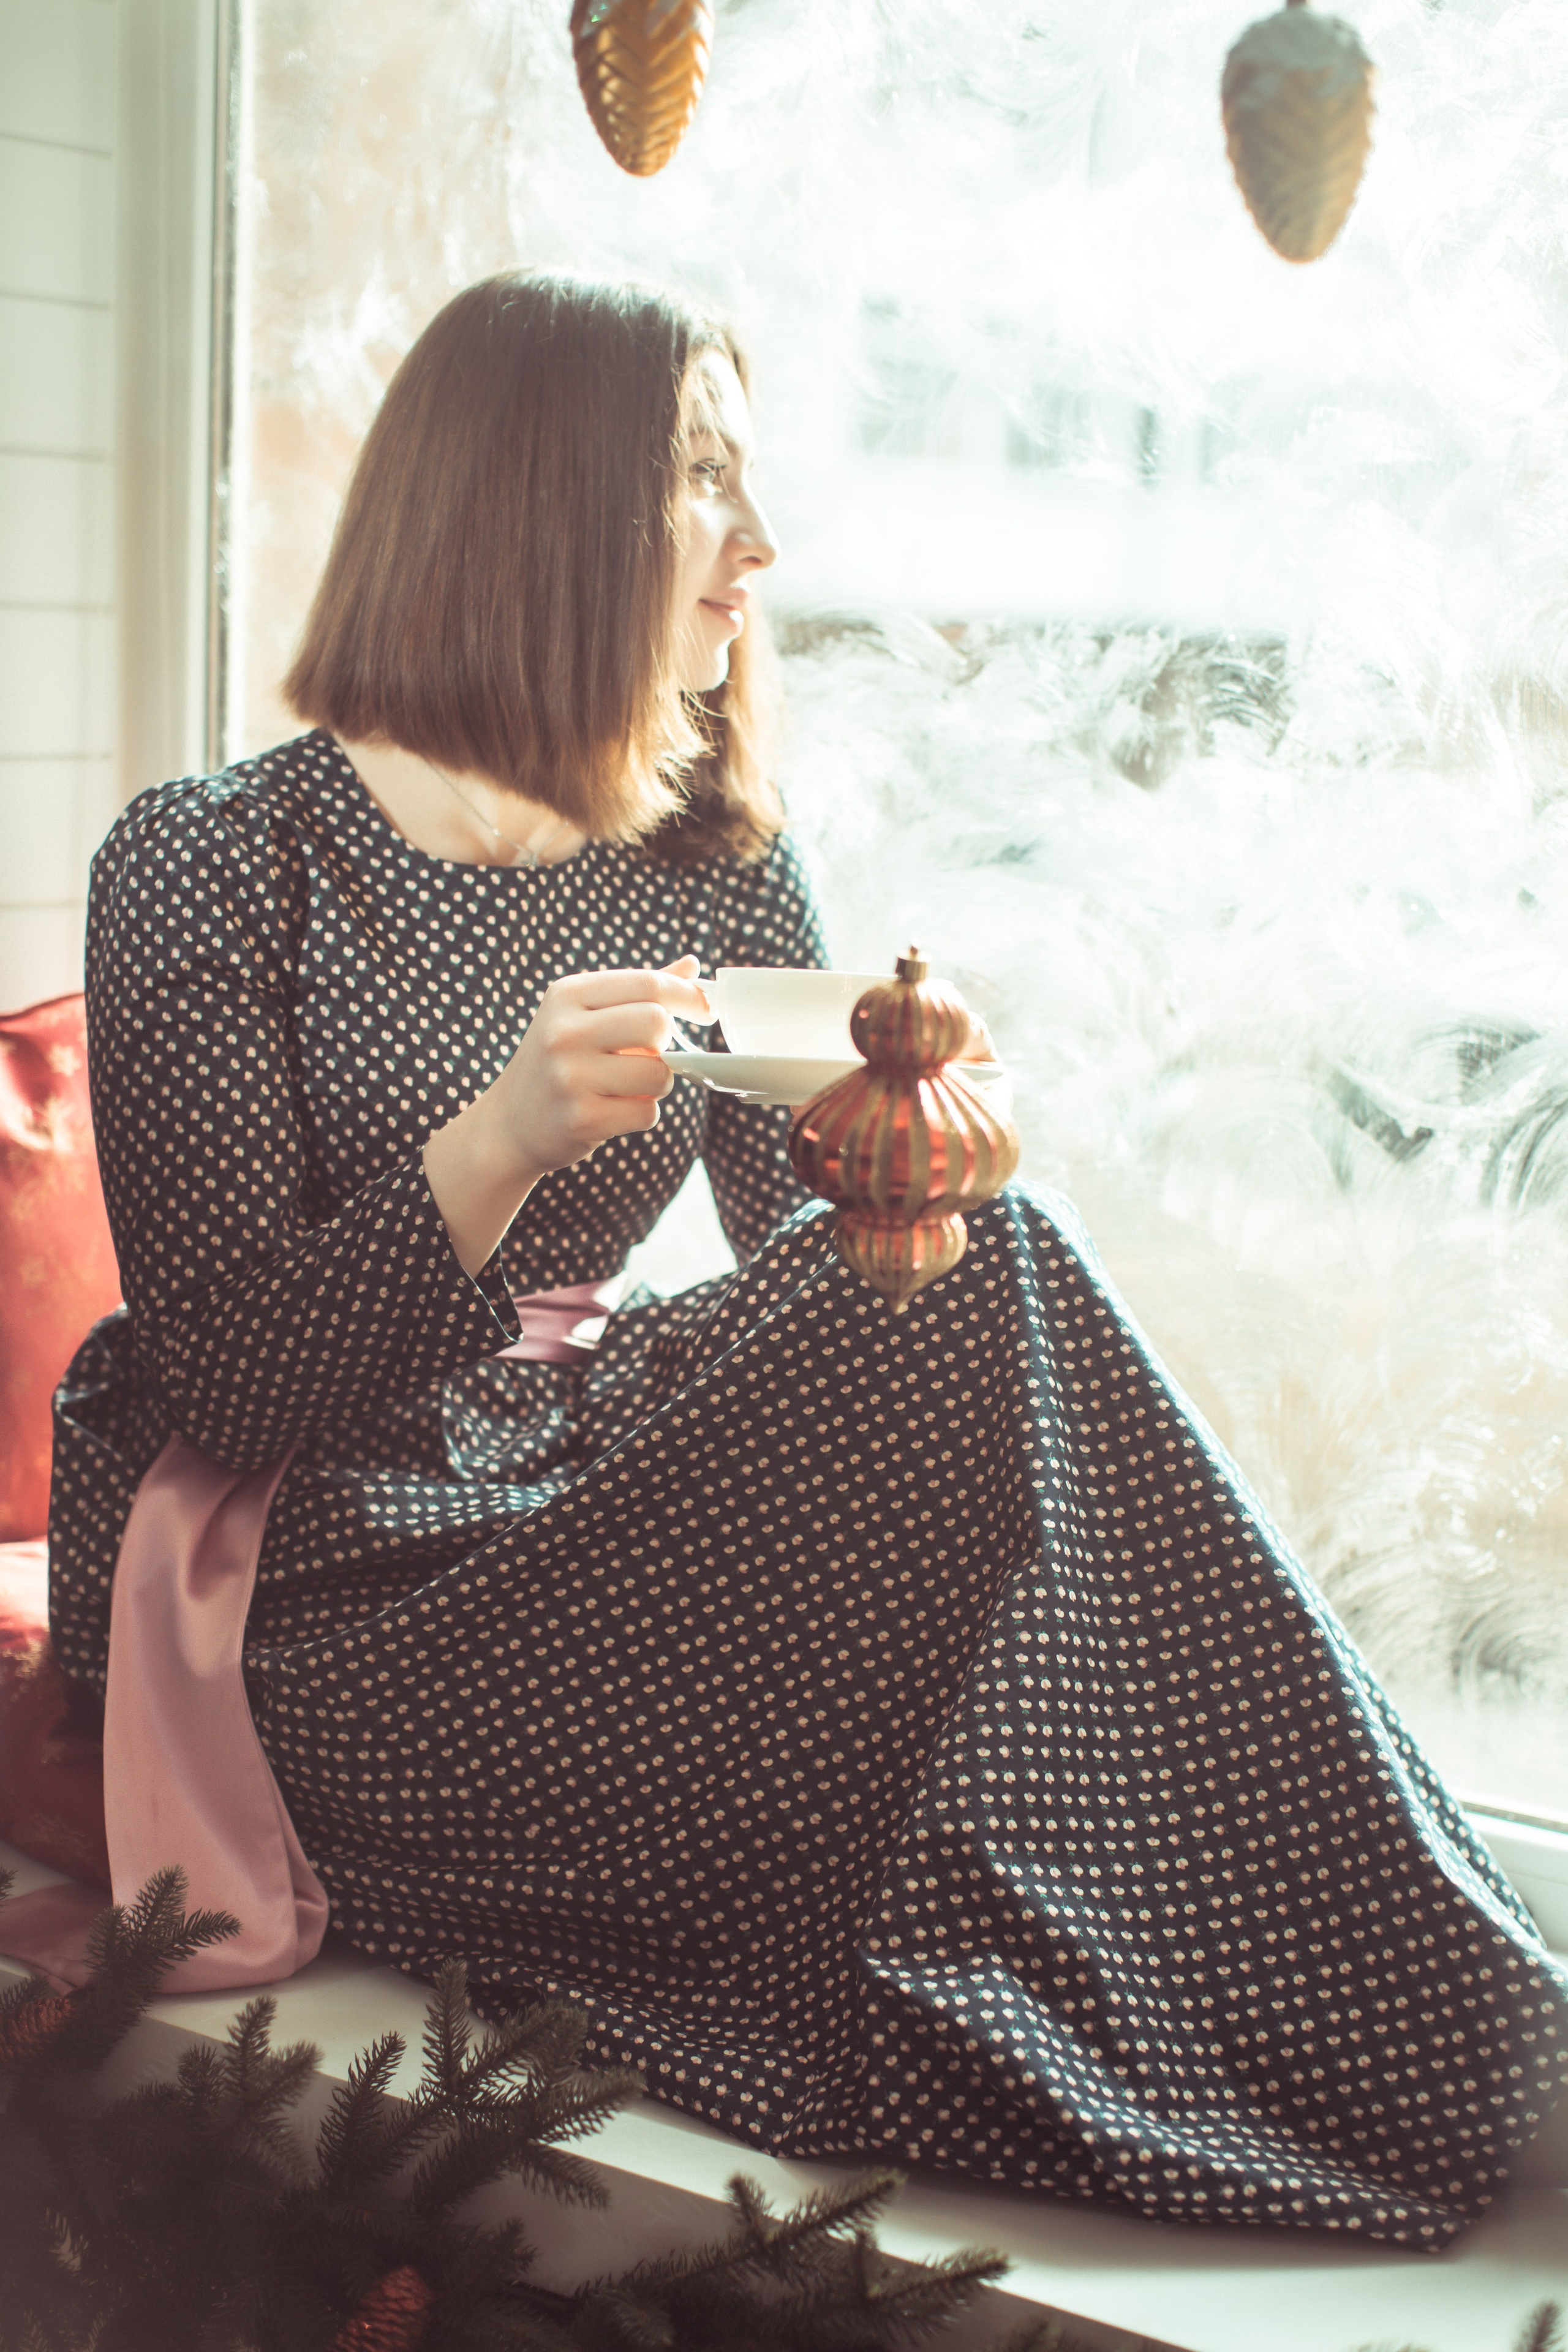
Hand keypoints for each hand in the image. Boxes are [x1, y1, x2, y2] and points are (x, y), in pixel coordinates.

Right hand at [490, 956, 710, 1176]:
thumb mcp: (584, 1015)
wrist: (510, 1125)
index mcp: (567, 995)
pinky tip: (614, 1110)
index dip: (687, 995)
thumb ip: (638, 990)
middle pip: (656, 1023)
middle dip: (668, 1042)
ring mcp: (569, 1077)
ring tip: (630, 1084)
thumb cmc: (559, 1062)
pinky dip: (642, 1113)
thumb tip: (693, 964)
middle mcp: (563, 1031)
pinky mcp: (581, 1119)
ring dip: (658, 1082)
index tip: (704, 1009)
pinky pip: (646, 1112)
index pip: (647, 983)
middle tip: (655, 1053)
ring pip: (658, 1073)